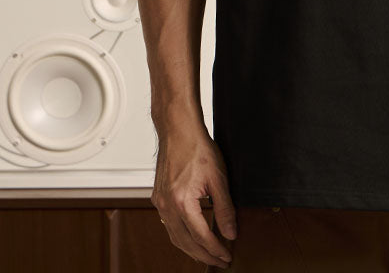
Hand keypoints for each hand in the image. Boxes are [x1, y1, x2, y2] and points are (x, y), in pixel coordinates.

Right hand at [151, 120, 237, 268]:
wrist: (178, 130)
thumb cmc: (197, 148)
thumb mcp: (218, 177)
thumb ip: (225, 208)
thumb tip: (230, 232)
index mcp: (182, 202)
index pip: (202, 238)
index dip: (216, 250)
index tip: (226, 257)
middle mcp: (168, 206)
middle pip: (186, 243)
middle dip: (204, 256)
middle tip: (219, 262)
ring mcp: (160, 203)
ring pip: (175, 237)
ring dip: (192, 249)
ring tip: (208, 254)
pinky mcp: (158, 198)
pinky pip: (169, 225)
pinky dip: (181, 236)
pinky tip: (192, 237)